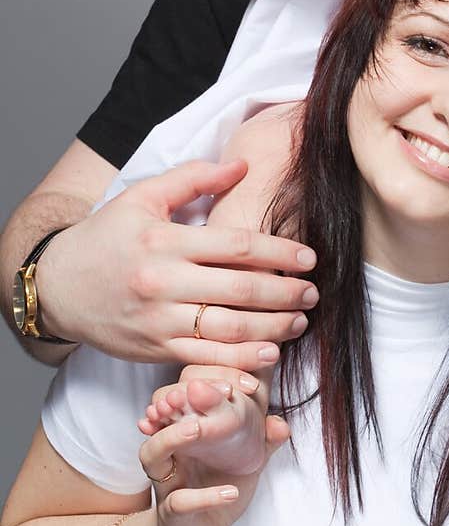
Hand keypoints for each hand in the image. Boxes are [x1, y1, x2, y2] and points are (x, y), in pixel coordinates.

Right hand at [37, 160, 317, 367]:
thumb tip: (242, 166)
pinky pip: (206, 358)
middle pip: (240, 290)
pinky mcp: (155, 348)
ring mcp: (158, 320)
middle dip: (285, 292)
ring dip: (273, 328)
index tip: (309, 258)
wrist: (56, 287)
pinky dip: (241, 360)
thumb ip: (193, 178)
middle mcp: (162, 282)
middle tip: (314, 291)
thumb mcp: (141, 197)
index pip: (236, 247)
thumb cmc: (104, 238)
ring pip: (228, 329)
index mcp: (163, 240)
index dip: (280, 253)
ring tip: (300, 320)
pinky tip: (270, 353)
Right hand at [138, 387, 288, 525]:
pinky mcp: (171, 512)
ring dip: (174, 437)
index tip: (245, 377)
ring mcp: (168, 479)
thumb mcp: (245, 461)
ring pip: (153, 452)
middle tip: (217, 390)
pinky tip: (229, 492)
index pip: (188, 388)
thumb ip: (263, 440)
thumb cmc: (217, 487)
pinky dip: (205, 497)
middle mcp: (171, 447)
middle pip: (162, 408)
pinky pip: (179, 502)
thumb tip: (282, 423)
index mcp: (189, 426)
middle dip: (183, 395)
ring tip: (198, 429)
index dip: (211, 377)